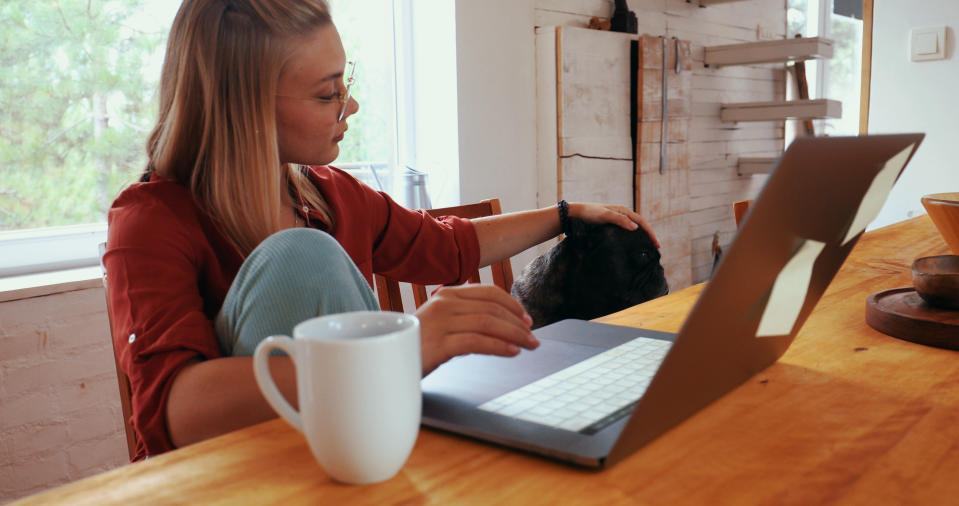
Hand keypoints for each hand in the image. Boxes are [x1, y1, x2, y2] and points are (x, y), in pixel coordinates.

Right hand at [415, 284, 538, 375]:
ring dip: (515, 335)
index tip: (526, 319)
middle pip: (492, 308)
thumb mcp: (439, 325)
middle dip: (518, 323)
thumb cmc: (414, 347)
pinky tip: (512, 352)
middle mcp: (443, 303)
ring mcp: (440, 322)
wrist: (383, 363)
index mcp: (445, 295)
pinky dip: (499, 346)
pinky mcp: (438, 344)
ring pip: (488, 322)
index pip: (488, 293)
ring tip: (529, 346)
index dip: (512, 305)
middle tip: (533, 338)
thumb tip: (498, 326)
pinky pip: (477, 341)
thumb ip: (463, 320)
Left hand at [568, 202, 659, 247]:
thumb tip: (636, 227)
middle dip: (648, 235)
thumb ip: (620, 220)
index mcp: (623, 211)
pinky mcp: (611, 226)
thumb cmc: (590, 213)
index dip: (650, 233)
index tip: (656, 244)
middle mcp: (622, 214)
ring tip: (646, 248)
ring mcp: (617, 220)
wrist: (575, 214)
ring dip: (641, 237)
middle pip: (640, 225)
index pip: (642, 222)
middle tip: (655, 248)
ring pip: (633, 229)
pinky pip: (625, 232)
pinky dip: (632, 238)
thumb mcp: (605, 216)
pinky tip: (631, 245)